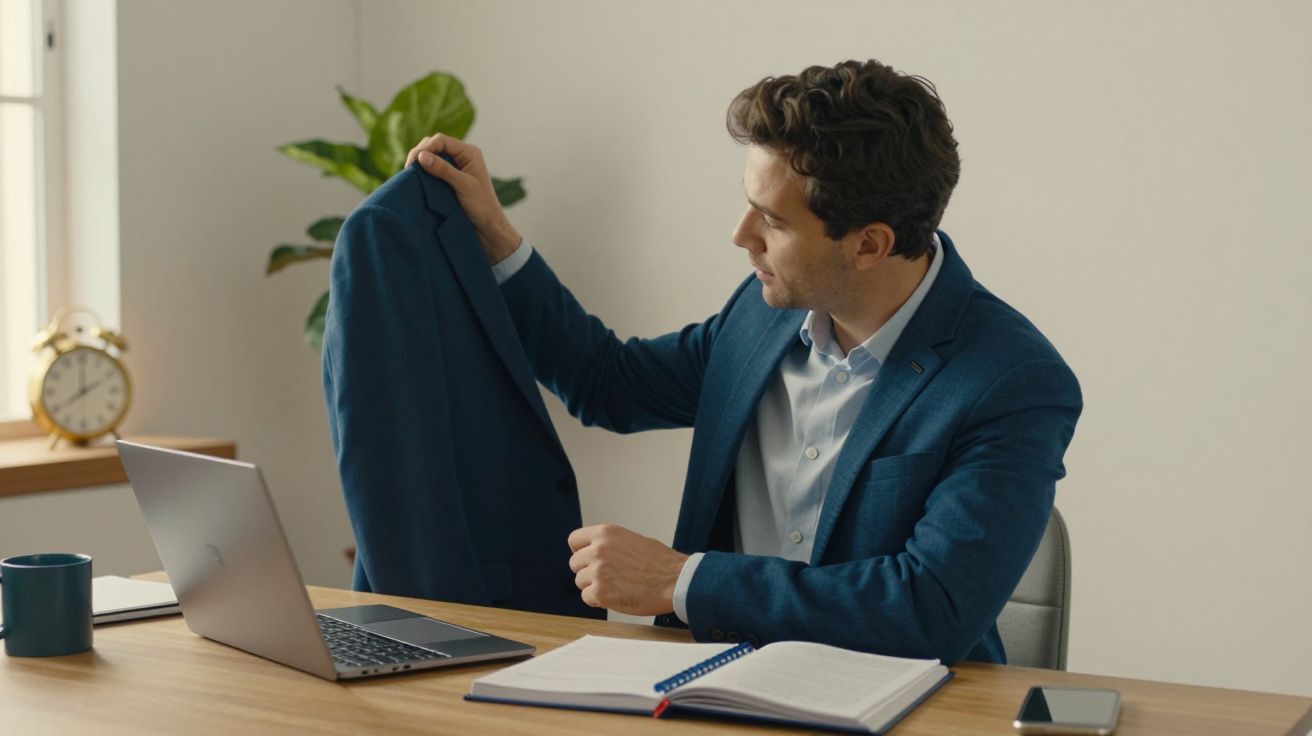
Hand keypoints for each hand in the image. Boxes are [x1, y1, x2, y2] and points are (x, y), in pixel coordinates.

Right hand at [404, 135, 521, 263]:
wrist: (488, 227)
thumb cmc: (481, 206)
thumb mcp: (462, 186)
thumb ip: (443, 169)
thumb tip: (421, 156)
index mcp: (469, 153)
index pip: (441, 140)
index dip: (425, 148)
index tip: (414, 163)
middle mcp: (462, 156)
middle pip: (435, 145)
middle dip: (420, 153)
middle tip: (409, 169)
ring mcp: (456, 167)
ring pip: (432, 157)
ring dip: (421, 163)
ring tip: (411, 174)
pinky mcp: (450, 178)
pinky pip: (434, 169)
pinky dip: (424, 172)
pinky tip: (417, 179)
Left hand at [567, 524, 688, 615]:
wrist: (675, 580)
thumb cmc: (660, 562)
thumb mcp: (632, 540)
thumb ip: (610, 545)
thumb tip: (596, 554)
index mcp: (606, 533)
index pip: (574, 540)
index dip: (580, 551)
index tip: (587, 559)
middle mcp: (598, 550)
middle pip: (575, 564)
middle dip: (587, 571)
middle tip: (607, 577)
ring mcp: (598, 571)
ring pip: (580, 581)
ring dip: (594, 586)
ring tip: (616, 587)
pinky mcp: (600, 593)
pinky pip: (587, 597)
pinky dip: (598, 600)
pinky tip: (615, 597)